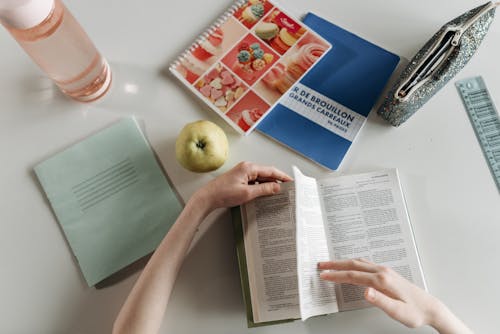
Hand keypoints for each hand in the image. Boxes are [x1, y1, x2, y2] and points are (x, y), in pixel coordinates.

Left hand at [194, 162, 292, 212]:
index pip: (271, 170)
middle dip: (277, 181)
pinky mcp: (239, 180)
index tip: (291, 182)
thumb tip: (277, 187)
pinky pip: (254, 182)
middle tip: (287, 190)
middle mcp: (246, 168)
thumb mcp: (247, 193)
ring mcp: (242, 173)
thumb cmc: (223, 194)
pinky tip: (264, 194)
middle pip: (266, 174)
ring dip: (269, 185)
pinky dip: (261, 187)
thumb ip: (264, 189)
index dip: (282, 176)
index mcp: (249, 167)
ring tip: (278, 194)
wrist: (207, 198)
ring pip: (260, 178)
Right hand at [318, 259, 471, 332]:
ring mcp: (385, 271)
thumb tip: (365, 292)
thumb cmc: (415, 312)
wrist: (430, 307)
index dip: (336, 275)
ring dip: (343, 262)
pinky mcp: (387, 273)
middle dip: (335, 265)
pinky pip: (365, 264)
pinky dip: (353, 263)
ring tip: (331, 264)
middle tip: (321, 265)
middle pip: (353, 265)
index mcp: (382, 280)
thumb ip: (380, 301)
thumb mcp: (397, 311)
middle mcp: (382, 272)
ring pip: (359, 262)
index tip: (324, 275)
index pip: (353, 275)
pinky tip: (350, 265)